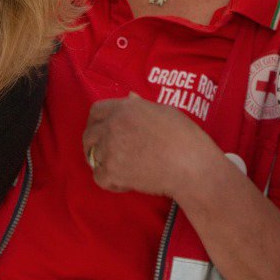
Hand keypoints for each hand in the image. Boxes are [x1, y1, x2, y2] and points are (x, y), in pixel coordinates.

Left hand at [82, 94, 222, 200]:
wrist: (191, 166)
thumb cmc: (185, 137)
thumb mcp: (165, 111)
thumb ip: (141, 106)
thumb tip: (130, 98)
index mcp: (125, 108)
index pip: (96, 110)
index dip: (96, 121)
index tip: (100, 130)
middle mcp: (113, 126)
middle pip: (88, 135)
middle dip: (94, 144)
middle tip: (106, 153)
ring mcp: (110, 149)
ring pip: (92, 158)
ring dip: (104, 164)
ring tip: (122, 169)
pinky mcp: (112, 172)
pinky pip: (99, 178)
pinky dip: (110, 182)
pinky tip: (124, 182)